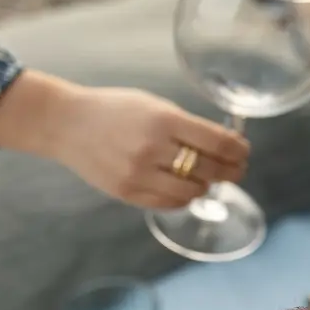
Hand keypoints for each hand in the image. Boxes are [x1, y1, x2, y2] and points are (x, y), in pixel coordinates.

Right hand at [52, 85, 249, 207]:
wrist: (66, 124)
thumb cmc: (117, 110)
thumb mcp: (156, 106)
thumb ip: (189, 126)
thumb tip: (228, 145)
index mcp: (164, 121)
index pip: (219, 143)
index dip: (239, 150)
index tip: (244, 151)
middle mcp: (152, 149)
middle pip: (211, 169)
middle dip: (231, 171)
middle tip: (236, 169)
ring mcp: (138, 174)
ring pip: (193, 191)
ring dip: (206, 185)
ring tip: (206, 177)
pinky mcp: (127, 193)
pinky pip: (170, 203)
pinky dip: (184, 197)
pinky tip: (184, 186)